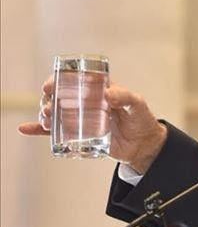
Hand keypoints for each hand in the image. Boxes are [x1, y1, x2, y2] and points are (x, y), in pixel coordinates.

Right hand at [18, 78, 167, 173]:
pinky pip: (55, 132)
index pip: (74, 81)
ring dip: (45, 113)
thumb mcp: (137, 105)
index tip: (50, 86)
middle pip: (60, 96)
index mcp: (98, 90)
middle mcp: (86, 102)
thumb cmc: (142, 120)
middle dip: (49, 100)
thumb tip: (108, 93)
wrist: (143, 145)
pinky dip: (39, 129)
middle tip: (48, 107)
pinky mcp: (79, 134)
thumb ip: (125, 97)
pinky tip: (25, 128)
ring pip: (56, 113)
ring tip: (47, 119)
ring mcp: (81, 118)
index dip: (59, 80)